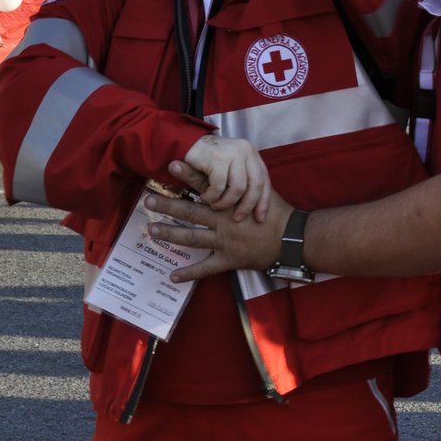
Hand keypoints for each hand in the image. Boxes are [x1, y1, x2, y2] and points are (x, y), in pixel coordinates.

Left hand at [144, 161, 294, 281]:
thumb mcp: (262, 191)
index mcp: (230, 202)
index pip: (205, 186)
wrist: (292, 239)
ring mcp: (224, 242)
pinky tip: (172, 276)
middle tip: (147, 200)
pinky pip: (205, 268)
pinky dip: (189, 273)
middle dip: (167, 206)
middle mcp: (223, 221)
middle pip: (190, 212)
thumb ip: (244, 182)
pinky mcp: (228, 259)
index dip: (188, 175)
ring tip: (151, 230)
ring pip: (192, 238)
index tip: (171, 165)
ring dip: (170, 234)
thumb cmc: (277, 213)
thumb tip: (232, 167)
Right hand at [180, 134, 270, 220]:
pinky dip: (212, 196)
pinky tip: (205, 197)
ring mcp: (232, 152)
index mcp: (252, 153)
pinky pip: (219, 186)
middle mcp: (245, 150)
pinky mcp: (217, 157)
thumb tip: (259, 209)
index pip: (264, 180)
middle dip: (246, 205)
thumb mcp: (231, 169)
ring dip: (225, 202)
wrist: (185, 144)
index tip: (260, 218)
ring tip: (215, 205)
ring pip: (238, 188)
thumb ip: (245, 181)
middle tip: (237, 218)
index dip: (263, 201)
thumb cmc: (209, 161)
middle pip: (255, 185)